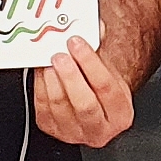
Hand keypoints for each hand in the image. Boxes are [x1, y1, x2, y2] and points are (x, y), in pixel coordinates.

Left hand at [30, 34, 134, 148]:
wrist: (92, 107)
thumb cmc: (101, 89)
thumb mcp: (108, 71)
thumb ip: (100, 50)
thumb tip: (95, 27)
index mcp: (120, 114)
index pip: (106, 87)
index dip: (90, 63)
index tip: (78, 43)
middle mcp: (99, 129)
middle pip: (84, 103)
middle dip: (70, 76)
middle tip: (60, 55)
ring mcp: (74, 133)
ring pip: (60, 106)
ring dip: (52, 79)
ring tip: (49, 60)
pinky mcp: (52, 128)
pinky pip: (43, 107)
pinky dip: (40, 85)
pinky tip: (42, 70)